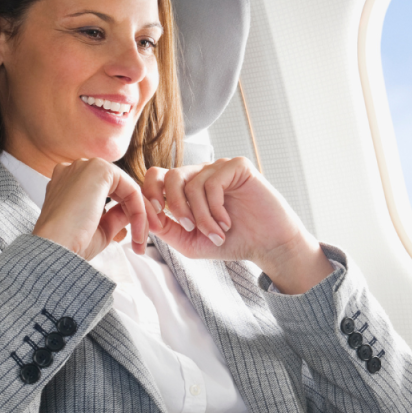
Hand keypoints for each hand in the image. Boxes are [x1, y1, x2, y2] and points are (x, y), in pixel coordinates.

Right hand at [32, 158, 155, 259]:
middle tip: (144, 240)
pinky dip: (139, 210)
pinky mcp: (98, 169)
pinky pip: (130, 189)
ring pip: (127, 189)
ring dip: (141, 215)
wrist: (55, 248)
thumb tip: (133, 213)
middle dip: (138, 214)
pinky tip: (139, 230)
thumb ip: (116, 216)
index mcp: (68, 183)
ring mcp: (85, 166)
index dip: (128, 214)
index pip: (109, 194)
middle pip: (120, 190)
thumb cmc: (71, 244)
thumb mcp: (100, 229)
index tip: (137, 239)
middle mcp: (74, 169)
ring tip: (142, 240)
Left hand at [142, 157, 333, 293]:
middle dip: (174, 206)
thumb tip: (144, 216)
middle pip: (170, 176)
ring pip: (191, 183)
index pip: (157, 177)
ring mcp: (220, 168)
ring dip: (201, 215)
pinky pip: (213, 182)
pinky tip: (226, 222)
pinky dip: (215, 208)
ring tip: (215, 233)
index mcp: (187, 188)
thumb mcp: (190, 241)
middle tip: (188, 227)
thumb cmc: (231, 242)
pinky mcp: (238, 166)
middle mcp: (202, 173)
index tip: (155, 218)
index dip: (150, 195)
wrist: (267, 246)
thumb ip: (166, 228)